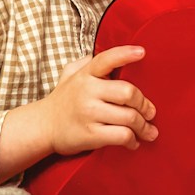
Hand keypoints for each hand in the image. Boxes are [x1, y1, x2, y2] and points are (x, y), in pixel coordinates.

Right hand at [42, 45, 157, 154]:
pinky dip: (132, 140)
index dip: (125, 54)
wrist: (42, 127)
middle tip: (151, 113)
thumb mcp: (69, 75)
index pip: (106, 59)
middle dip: (145, 105)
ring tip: (149, 131)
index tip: (142, 52)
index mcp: (85, 75)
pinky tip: (133, 142)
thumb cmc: (63, 100)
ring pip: (129, 117)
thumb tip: (111, 55)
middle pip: (128, 93)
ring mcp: (89, 113)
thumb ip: (87, 62)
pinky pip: (121, 136)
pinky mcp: (90, 134)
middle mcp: (87, 91)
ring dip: (144, 126)